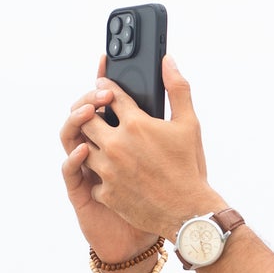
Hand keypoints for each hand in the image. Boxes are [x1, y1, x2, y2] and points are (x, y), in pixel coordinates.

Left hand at [62, 54, 221, 247]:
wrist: (188, 212)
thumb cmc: (190, 167)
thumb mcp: (190, 124)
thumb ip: (177, 88)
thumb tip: (167, 60)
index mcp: (136, 124)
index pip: (109, 95)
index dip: (105, 88)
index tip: (104, 88)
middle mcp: (117, 144)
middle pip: (86, 119)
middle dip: (90, 115)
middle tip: (98, 116)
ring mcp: (108, 170)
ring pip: (83, 148)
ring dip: (92, 145)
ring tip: (104, 145)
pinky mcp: (105, 193)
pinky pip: (90, 178)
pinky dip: (99, 175)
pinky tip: (110, 174)